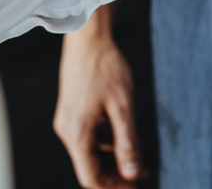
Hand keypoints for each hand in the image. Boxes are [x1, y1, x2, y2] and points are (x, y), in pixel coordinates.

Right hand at [53, 6, 144, 188]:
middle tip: (144, 170)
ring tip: (142, 154)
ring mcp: (68, 120)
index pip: (91, 177)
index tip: (137, 185)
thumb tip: (132, 174)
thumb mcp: (124, 107)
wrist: (89, 38)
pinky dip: (108, 141)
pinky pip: (89, 136)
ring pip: (91, 152)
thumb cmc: (106, 68)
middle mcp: (67, 131)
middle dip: (118, 173)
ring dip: (115, 157)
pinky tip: (128, 135)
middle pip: (90, 167)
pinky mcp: (73, 111)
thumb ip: (128, 143)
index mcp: (76, 134)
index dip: (115, 187)